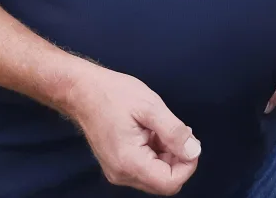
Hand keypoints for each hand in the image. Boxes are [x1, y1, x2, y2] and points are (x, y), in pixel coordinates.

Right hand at [61, 63, 201, 194]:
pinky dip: (156, 152)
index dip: (187, 164)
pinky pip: (145, 168)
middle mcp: (122, 174)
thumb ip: (174, 132)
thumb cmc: (113, 94)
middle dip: (178, 158)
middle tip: (177, 131)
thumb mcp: (151, 107)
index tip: (189, 141)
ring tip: (161, 127)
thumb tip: (194, 151)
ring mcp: (118, 171)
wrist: (82, 91)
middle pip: (164, 182)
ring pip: (156, 175)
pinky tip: (153, 131)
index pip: (170, 183)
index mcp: (129, 162)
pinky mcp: (117, 165)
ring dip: (167, 154)